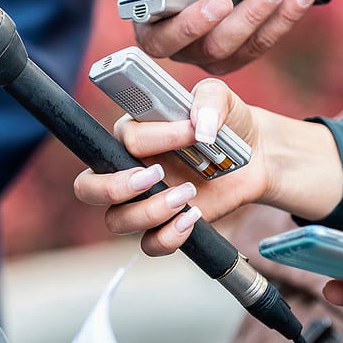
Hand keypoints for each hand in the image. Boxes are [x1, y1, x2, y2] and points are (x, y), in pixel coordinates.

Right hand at [73, 78, 341, 255]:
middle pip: (88, 188)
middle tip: (155, 177)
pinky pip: (149, 244)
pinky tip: (194, 218)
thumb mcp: (219, 98)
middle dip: (113, 188)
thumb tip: (201, 125)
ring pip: (117, 220)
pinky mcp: (163, 224)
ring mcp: (141, 201)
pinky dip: (169, 237)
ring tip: (188, 195)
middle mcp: (126, 169)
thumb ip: (208, 99)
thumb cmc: (225, 122)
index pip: (125, 139)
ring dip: (150, 212)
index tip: (192, 132)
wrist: (254, 154)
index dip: (156, 138)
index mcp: (131, 133)